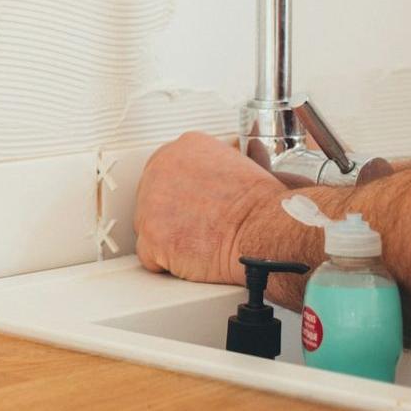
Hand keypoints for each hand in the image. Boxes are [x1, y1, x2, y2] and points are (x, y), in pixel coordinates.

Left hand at [134, 132, 285, 284]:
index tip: (193, 204)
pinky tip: (191, 257)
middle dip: (171, 215)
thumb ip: (225, 159)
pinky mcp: (150, 238)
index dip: (180, 193)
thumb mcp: (246, 163)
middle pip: (152, 197)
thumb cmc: (260, 204)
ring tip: (200, 241)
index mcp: (183, 148)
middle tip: (198, 226)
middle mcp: (160, 169)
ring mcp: (150, 205)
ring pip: (148, 226)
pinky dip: (167, 263)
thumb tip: (238, 150)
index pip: (165, 170)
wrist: (262, 230)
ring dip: (169, 238)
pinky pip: (149, 255)